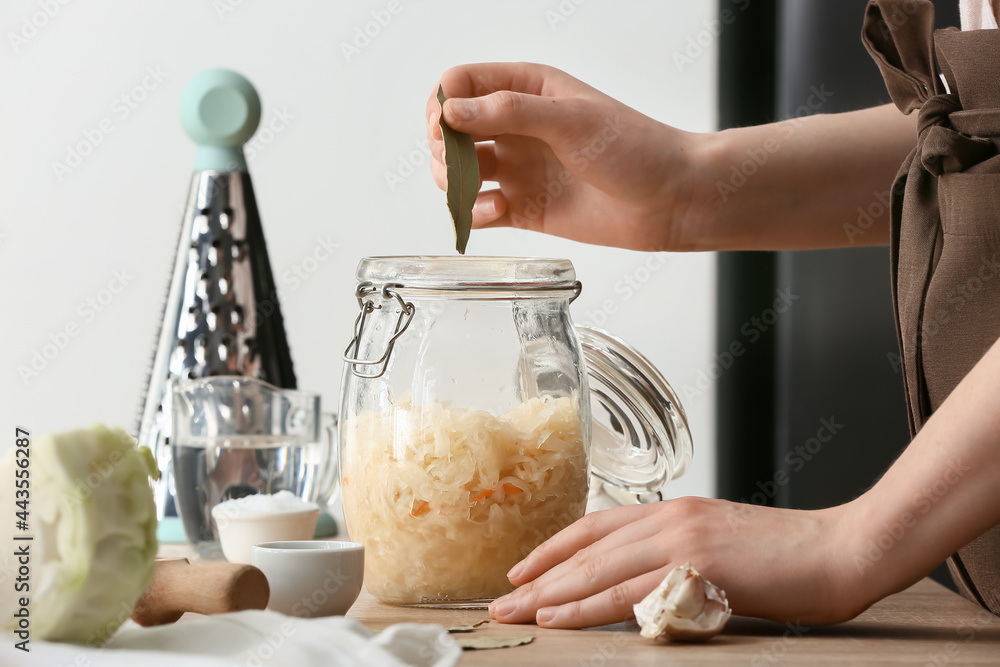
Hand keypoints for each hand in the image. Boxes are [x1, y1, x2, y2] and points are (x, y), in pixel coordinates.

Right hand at [426, 63, 701, 250]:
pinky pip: (480, 211)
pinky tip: (495, 211)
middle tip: (456, 163)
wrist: (670, 200)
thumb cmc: (634, 148)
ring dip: (453, 182)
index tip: (446, 127)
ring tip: (473, 191)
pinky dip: (474, 214)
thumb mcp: (571, 120)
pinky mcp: (525, 208)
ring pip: (458, 172)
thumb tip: (451, 111)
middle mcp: (517, 128)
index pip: (462, 84)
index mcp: (527, 89)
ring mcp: (519, 169)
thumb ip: (509, 112)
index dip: (444, 104)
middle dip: (442, 146)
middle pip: (451, 130)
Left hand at [488, 496, 863, 628]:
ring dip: (549, 593)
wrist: (841, 549)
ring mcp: (682, 540)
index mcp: (673, 509)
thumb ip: (676, 554)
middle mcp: (669, 518)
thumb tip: (640, 581)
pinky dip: (588, 606)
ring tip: (514, 613)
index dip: (554, 548)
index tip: (523, 570)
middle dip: (538, 577)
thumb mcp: (720, 542)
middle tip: (500, 600)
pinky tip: (560, 618)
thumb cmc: (788, 555)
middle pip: (586, 549)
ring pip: (597, 569)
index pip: (595, 525)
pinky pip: (630, 592)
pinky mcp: (698, 567)